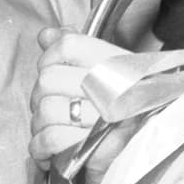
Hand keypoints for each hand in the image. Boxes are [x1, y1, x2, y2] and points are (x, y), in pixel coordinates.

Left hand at [29, 26, 124, 165]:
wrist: (144, 147)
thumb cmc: (122, 108)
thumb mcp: (102, 71)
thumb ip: (73, 49)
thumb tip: (47, 35)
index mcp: (116, 63)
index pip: (68, 46)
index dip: (49, 57)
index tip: (50, 69)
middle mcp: (114, 86)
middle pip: (49, 79)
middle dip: (39, 97)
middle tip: (50, 107)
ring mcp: (107, 116)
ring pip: (46, 110)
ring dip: (39, 125)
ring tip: (50, 129)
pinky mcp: (97, 143)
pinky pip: (52, 137)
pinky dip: (41, 146)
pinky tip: (46, 149)